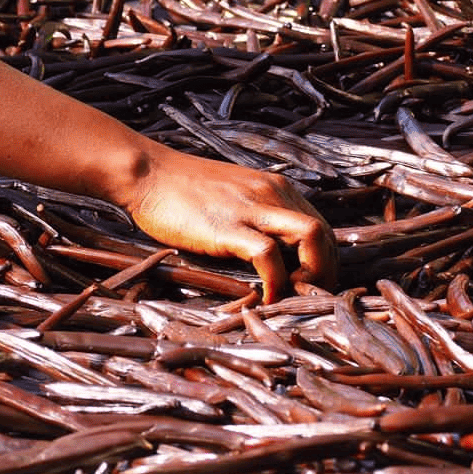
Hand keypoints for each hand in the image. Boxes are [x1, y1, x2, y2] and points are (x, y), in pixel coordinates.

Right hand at [121, 146, 336, 301]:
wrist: (146, 172)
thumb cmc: (181, 191)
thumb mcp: (232, 198)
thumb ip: (255, 217)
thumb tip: (269, 254)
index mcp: (276, 188)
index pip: (322, 227)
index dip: (324, 262)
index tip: (309, 287)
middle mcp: (274, 193)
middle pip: (326, 234)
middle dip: (326, 273)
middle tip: (307, 301)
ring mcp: (253, 207)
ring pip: (311, 238)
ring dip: (312, 275)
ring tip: (293, 300)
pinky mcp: (228, 225)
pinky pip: (268, 255)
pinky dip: (275, 283)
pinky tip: (264, 300)